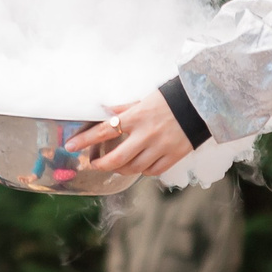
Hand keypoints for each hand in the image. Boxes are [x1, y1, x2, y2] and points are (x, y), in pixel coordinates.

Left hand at [66, 92, 192, 176]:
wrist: (200, 104)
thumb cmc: (170, 99)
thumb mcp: (144, 100)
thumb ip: (124, 108)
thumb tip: (104, 110)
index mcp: (136, 117)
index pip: (104, 130)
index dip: (85, 139)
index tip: (71, 146)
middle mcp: (146, 134)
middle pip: (117, 159)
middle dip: (101, 164)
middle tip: (95, 164)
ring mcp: (160, 147)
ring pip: (134, 168)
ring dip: (122, 169)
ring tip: (117, 166)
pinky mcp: (173, 156)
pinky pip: (152, 171)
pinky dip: (143, 171)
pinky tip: (140, 166)